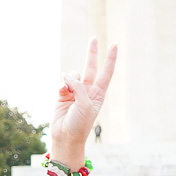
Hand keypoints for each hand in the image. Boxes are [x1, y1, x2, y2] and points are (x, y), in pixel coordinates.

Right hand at [45, 38, 118, 175]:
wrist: (66, 137)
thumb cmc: (80, 124)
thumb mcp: (84, 104)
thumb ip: (77, 86)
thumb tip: (66, 75)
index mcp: (99, 94)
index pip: (106, 72)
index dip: (110, 59)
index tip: (114, 45)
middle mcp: (88, 91)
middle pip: (91, 67)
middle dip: (91, 53)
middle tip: (93, 38)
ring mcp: (75, 92)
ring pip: (73, 75)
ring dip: (70, 79)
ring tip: (67, 91)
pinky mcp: (62, 95)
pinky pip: (62, 82)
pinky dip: (61, 84)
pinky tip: (61, 91)